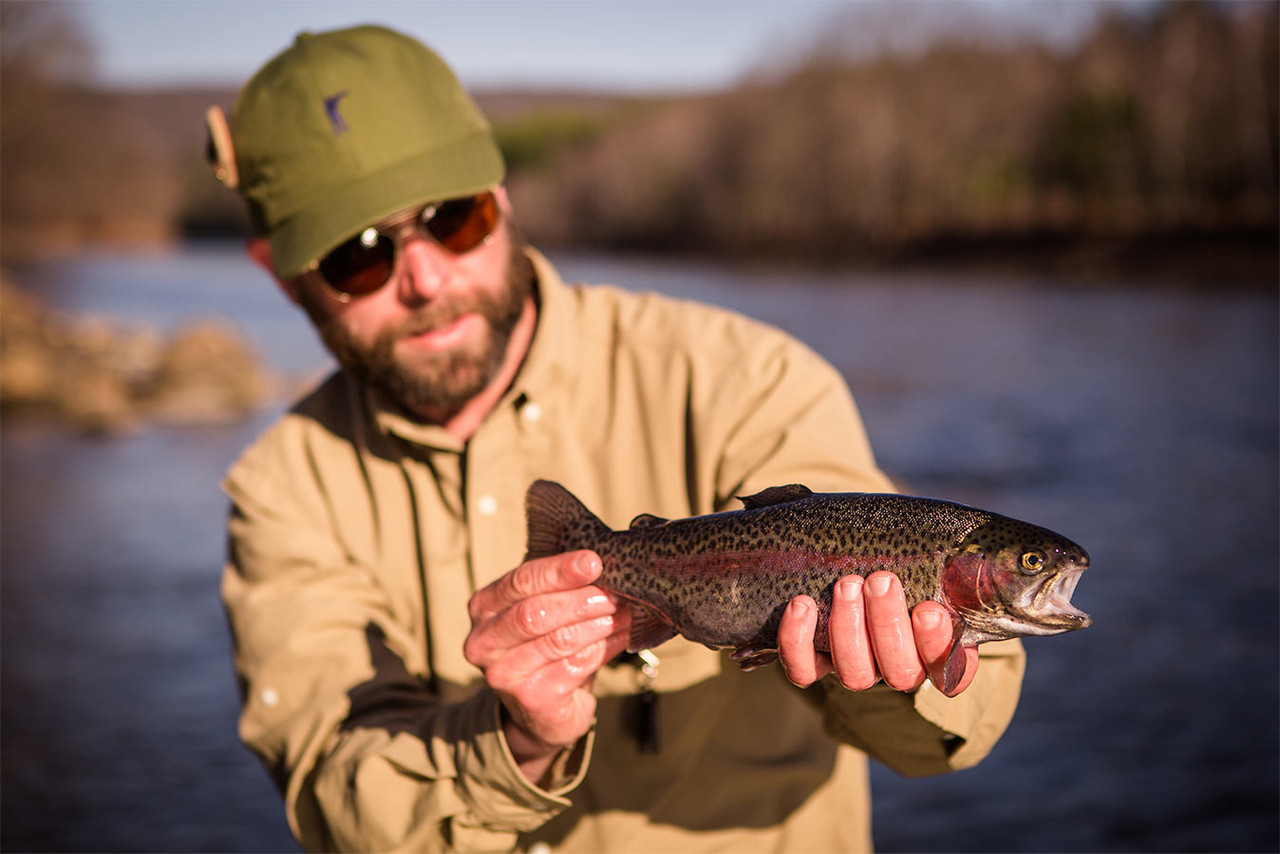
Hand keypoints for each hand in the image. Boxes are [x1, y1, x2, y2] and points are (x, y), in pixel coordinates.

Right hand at [463, 550, 630, 782]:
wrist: (541, 711)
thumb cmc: (543, 646)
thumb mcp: (544, 611)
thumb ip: (562, 589)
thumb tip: (603, 567)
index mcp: (484, 607)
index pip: (520, 581)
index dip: (558, 571)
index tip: (593, 562)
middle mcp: (483, 642)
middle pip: (535, 612)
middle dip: (581, 600)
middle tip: (615, 594)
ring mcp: (504, 674)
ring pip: (559, 639)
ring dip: (598, 623)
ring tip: (624, 613)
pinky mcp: (530, 698)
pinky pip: (575, 665)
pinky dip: (604, 647)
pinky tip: (621, 636)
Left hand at [777, 570, 978, 695]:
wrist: (848, 559)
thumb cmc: (903, 557)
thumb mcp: (938, 558)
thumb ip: (962, 563)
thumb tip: (1009, 556)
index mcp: (935, 648)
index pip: (949, 672)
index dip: (938, 647)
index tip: (929, 610)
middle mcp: (896, 666)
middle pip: (900, 672)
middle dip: (889, 627)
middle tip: (881, 579)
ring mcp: (855, 667)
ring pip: (855, 674)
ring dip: (849, 628)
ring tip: (847, 583)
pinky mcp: (813, 663)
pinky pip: (803, 670)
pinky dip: (798, 640)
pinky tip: (801, 604)